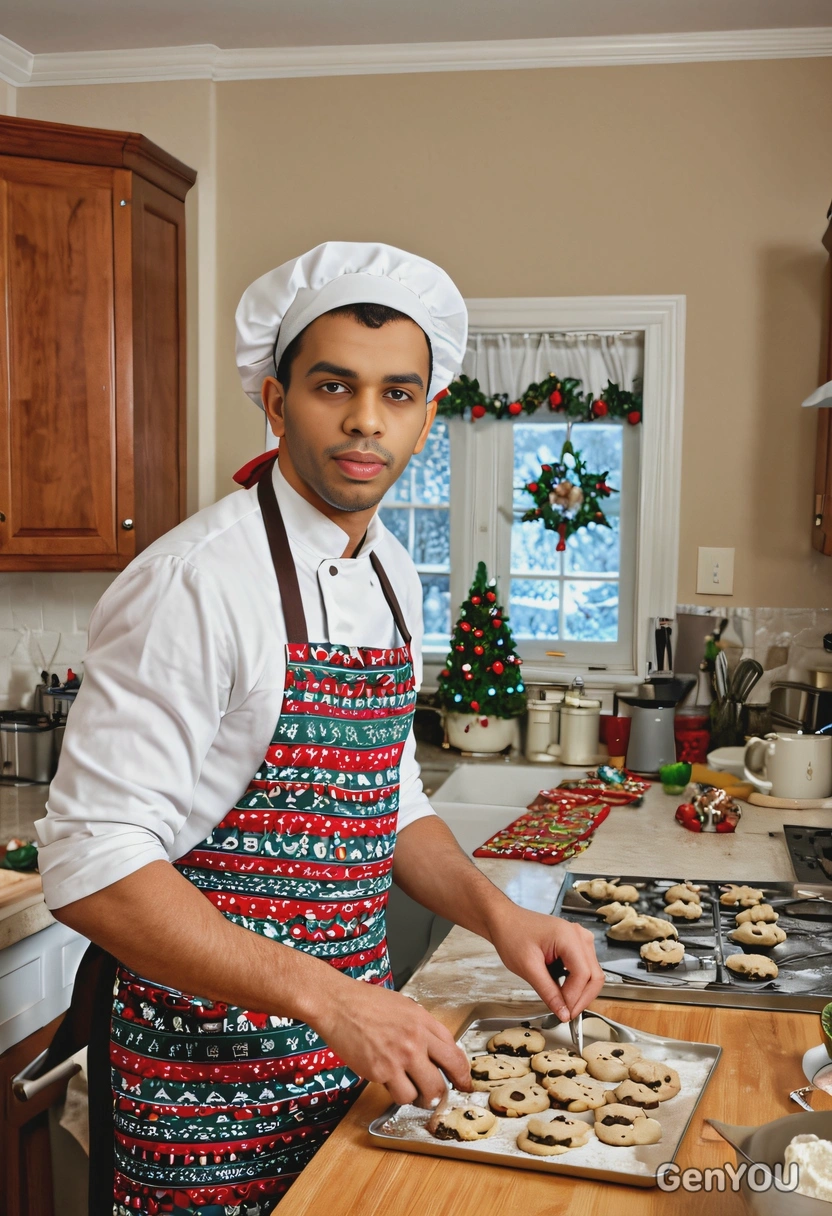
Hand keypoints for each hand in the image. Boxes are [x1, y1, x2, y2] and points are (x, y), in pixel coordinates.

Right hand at [316, 976, 470, 1107]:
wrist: (338, 1004)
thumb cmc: (366, 1002)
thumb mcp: (404, 1007)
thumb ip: (423, 1028)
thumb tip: (436, 1051)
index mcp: (424, 1021)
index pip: (455, 1054)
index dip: (462, 1074)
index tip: (463, 1082)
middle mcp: (415, 1040)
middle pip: (443, 1080)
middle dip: (444, 1093)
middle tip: (439, 1096)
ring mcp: (398, 1057)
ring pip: (424, 1094)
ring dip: (419, 1097)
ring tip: (409, 1088)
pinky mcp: (380, 1071)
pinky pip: (399, 1095)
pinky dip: (396, 1093)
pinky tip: (388, 1081)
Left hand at [489, 906, 604, 1020]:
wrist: (504, 920)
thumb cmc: (512, 934)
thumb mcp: (528, 967)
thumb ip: (548, 992)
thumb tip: (563, 1012)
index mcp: (568, 936)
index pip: (583, 974)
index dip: (575, 997)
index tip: (564, 1013)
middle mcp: (578, 935)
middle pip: (594, 975)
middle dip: (582, 998)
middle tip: (566, 1013)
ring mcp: (578, 939)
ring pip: (592, 973)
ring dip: (581, 992)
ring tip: (563, 1003)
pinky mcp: (574, 944)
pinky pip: (584, 968)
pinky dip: (576, 983)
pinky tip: (563, 990)